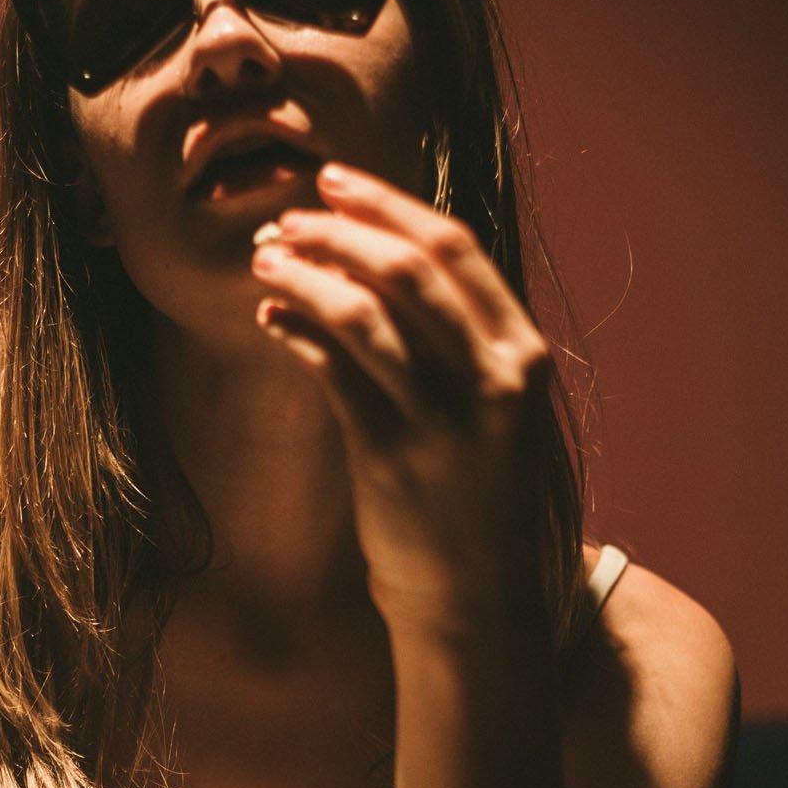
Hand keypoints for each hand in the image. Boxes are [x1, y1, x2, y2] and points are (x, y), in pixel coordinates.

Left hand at [250, 161, 552, 631]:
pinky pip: (331, 372)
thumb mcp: (499, 415)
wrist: (481, 604)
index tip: (336, 183)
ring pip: (361, 313)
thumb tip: (390, 266)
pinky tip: (271, 319)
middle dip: (337, 229)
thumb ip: (466, 346)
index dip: (389, 205)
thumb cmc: (483, 505)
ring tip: (265, 259)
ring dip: (304, 273)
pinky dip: (296, 332)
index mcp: (522, 358)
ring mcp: (440, 419)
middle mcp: (489, 380)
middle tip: (284, 217)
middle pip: (406, 268)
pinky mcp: (389, 458)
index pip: (455, 250)